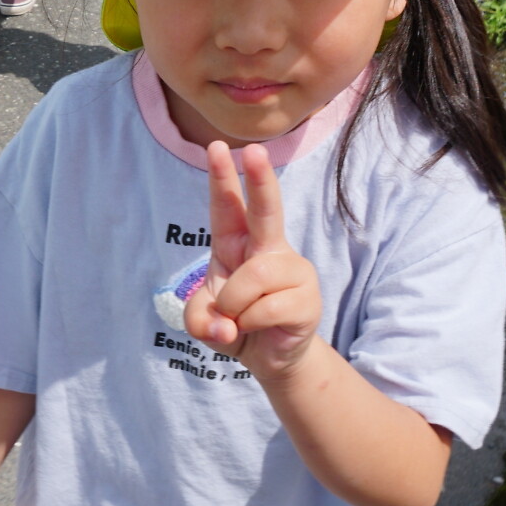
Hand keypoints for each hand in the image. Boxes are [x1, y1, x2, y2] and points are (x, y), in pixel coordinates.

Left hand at [182, 142, 322, 384]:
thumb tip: (225, 325)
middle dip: (261, 180)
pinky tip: (258, 328)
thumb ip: (199, 319)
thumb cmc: (235, 324)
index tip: (217, 147)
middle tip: (254, 151)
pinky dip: (250, 325)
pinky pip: (266, 308)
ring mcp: (291, 271)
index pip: (227, 207)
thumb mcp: (202, 321)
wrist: (268, 357)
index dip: (222, 178)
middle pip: (266, 211)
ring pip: (254, 276)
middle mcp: (267, 249)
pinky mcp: (307, 298)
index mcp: (236, 243)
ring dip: (235, 305)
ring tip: (239, 318)